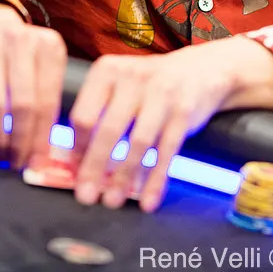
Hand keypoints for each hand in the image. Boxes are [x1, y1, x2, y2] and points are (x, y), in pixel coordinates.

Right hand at [0, 0, 66, 168]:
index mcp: (49, 46)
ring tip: (2, 156)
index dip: (43, 137)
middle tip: (18, 164)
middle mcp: (21, 41)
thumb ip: (47, 98)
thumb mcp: (42, 63)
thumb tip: (45, 152)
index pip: (49, 100)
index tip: (39, 162)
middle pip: (24, 105)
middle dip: (21, 142)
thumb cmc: (19, 52)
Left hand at [70, 37, 272, 212]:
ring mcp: (162, 93)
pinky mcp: (184, 111)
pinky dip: (156, 179)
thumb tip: (74, 161)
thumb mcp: (118, 86)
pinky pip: (167, 151)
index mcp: (107, 70)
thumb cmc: (147, 86)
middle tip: (86, 196)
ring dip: (124, 177)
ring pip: (138, 143)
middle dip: (95, 168)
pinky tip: (148, 199)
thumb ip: (96, 114)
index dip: (76, 148)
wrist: (199, 71)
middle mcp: (133, 77)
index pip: (84, 114)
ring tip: (113, 201)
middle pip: (109, 130)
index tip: (72, 173)